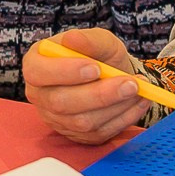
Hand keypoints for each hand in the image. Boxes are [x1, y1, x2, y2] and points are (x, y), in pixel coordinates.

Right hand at [21, 29, 147, 144]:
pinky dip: (124, 118)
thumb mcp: (98, 40)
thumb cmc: (98, 56)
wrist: (112, 76)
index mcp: (36, 65)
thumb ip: (88, 39)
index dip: (64, 72)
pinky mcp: (76, 136)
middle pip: (60, 102)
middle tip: (130, 83)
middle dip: (99, 94)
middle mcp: (40, 95)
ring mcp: (56, 119)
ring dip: (116, 106)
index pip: (38, 73)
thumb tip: (73, 39)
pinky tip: (138, 102)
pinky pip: (99, 133)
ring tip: (138, 89)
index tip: (95, 68)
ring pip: (82, 122)